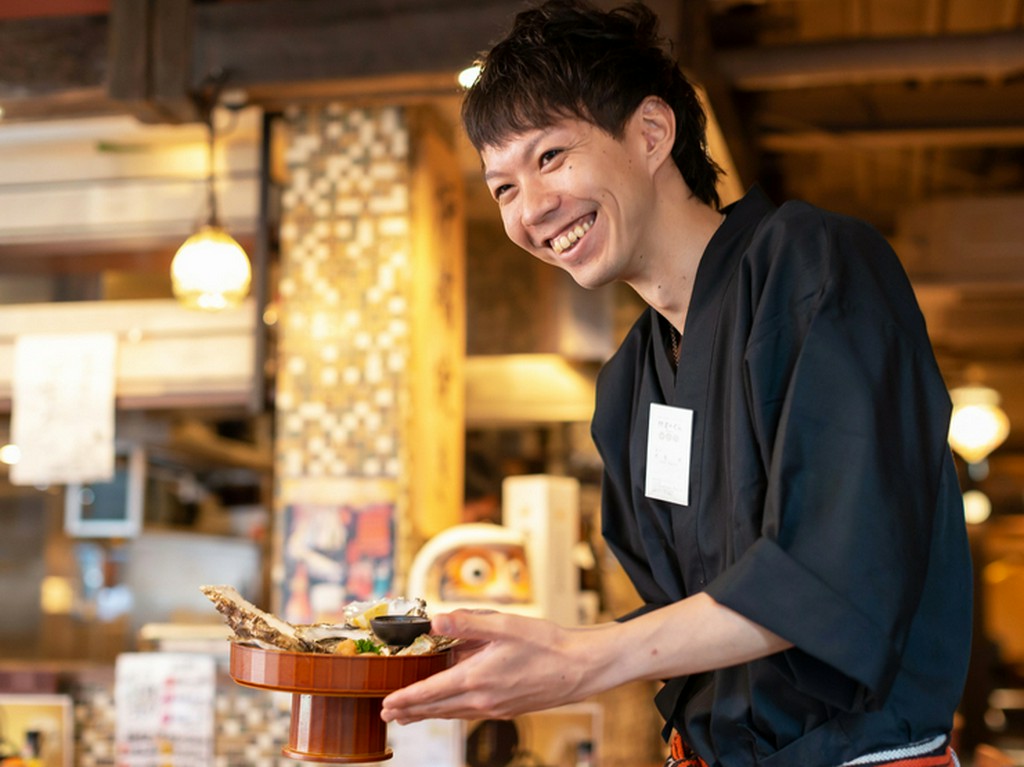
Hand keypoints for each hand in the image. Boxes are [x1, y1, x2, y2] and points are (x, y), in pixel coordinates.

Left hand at [381, 609, 604, 723]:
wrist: (580, 668)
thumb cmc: (546, 645)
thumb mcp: (504, 625)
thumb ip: (467, 622)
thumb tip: (434, 620)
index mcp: (476, 678)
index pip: (430, 692)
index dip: (405, 698)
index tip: (386, 702)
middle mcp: (482, 699)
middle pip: (437, 708)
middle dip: (410, 711)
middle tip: (388, 714)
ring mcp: (495, 707)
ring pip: (453, 713)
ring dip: (428, 714)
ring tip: (410, 715)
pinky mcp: (507, 709)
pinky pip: (470, 713)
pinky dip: (452, 711)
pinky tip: (451, 707)